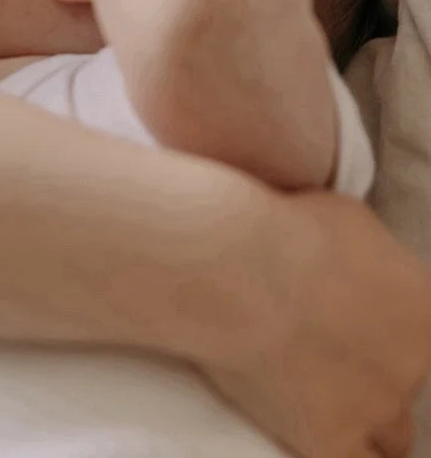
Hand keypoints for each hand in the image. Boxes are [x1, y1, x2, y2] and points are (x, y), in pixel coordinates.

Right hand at [210, 190, 430, 457]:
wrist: (239, 266)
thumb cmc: (285, 227)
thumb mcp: (346, 217)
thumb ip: (367, 254)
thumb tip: (356, 263)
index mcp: (424, 306)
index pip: (421, 335)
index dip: (387, 331)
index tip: (352, 324)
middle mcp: (413, 361)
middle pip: (405, 379)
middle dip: (374, 369)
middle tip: (328, 352)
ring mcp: (376, 405)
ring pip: (394, 435)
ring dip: (367, 418)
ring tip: (329, 402)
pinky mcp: (332, 438)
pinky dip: (344, 451)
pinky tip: (315, 432)